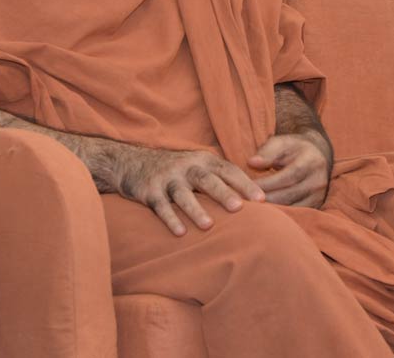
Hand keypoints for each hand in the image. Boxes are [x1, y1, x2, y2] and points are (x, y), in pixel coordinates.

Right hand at [112, 146, 265, 235]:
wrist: (131, 163)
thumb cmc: (176, 170)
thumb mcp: (197, 165)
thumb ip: (221, 177)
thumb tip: (255, 196)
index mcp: (203, 160)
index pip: (227, 170)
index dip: (244, 184)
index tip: (262, 200)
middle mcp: (186, 166)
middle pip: (206, 179)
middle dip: (223, 193)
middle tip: (239, 208)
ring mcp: (167, 178)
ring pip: (183, 194)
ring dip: (196, 209)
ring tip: (209, 226)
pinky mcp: (149, 191)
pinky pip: (160, 206)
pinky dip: (170, 219)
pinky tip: (180, 232)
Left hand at [247, 132, 331, 207]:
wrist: (316, 155)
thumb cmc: (292, 148)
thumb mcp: (280, 143)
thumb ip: (266, 152)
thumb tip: (251, 163)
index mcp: (310, 162)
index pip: (287, 176)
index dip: (267, 184)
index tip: (248, 187)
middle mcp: (318, 180)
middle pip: (289, 195)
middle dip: (266, 200)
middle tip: (246, 202)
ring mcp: (319, 195)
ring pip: (293, 208)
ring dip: (272, 211)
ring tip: (253, 211)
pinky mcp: (316, 206)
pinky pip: (297, 214)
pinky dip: (281, 216)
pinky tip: (266, 215)